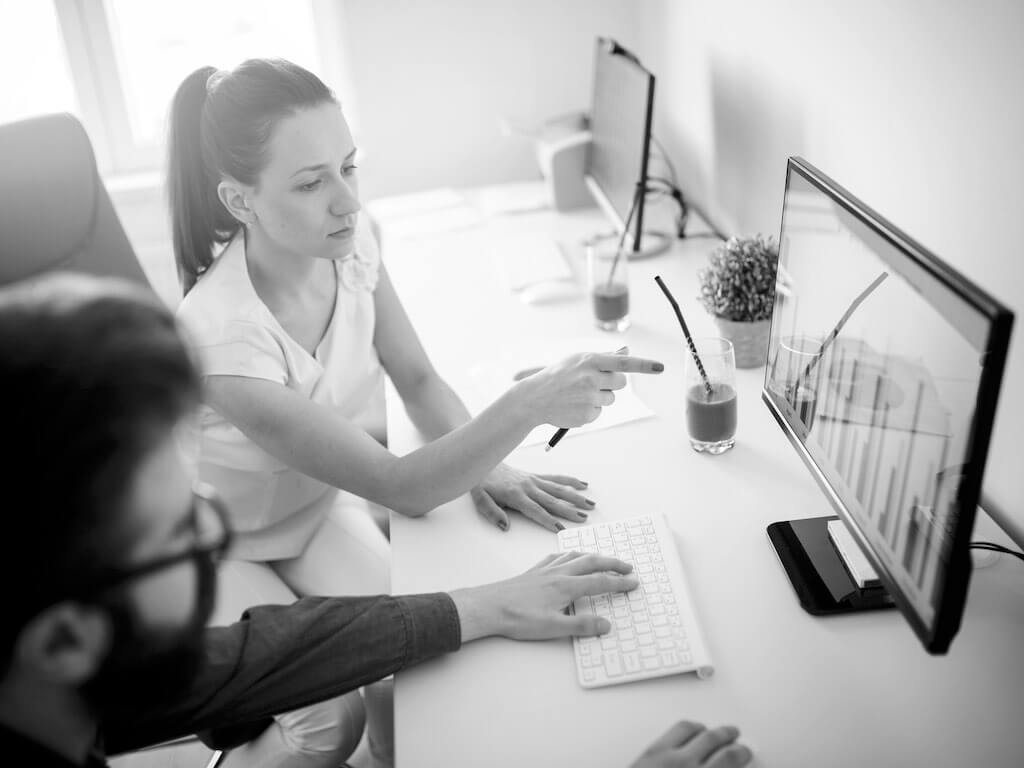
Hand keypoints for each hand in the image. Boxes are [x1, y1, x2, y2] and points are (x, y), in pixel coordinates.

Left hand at [448, 551, 637, 641]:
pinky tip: (568, 557)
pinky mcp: (534, 571)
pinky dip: (569, 554)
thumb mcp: (553, 628)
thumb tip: (605, 624)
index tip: (634, 583)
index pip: (600, 582)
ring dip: (593, 556)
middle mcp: (558, 573)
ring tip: (604, 559)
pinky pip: (557, 556)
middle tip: (628, 567)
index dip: (619, 583)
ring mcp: (545, 570)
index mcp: (566, 586)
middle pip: (592, 562)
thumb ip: (581, 626)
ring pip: (575, 555)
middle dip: (612, 563)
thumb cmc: (518, 618)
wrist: (489, 606)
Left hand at [471, 463, 592, 531]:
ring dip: (575, 497)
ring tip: (590, 504)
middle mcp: (528, 487)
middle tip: (583, 518)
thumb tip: (505, 526)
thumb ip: (492, 513)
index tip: (561, 528)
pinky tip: (582, 485)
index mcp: (515, 495)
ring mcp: (534, 480)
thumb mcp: (480, 499)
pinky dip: (570, 481)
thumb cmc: (482, 482)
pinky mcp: (535, 476)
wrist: (484, 459)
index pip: (535, 511)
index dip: (548, 520)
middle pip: (552, 501)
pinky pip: (555, 478)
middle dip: (569, 510)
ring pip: (558, 489)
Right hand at [518, 351, 663, 428]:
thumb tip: (627, 354)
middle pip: (621, 382)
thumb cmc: (557, 375)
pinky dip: (589, 409)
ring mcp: (590, 398)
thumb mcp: (576, 360)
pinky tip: (574, 405)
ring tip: (578, 395)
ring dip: (599, 397)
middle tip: (593, 382)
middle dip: (611, 383)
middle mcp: (592, 378)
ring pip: (610, 398)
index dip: (644, 365)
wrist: (534, 397)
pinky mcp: (587, 415)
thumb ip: (601, 358)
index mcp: (590, 360)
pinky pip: (599, 411)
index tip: (660, 367)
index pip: (624, 363)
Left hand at [630, 722, 751, 767]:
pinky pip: (673, 731)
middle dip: (727, 736)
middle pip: (713, 739)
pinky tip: (690, 730)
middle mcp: (684, 765)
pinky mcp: (649, 751)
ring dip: (708, 729)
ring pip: (693, 729)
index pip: (730, 758)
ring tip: (715, 730)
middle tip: (735, 736)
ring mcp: (665, 756)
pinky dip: (688, 727)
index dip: (741, 753)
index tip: (745, 751)